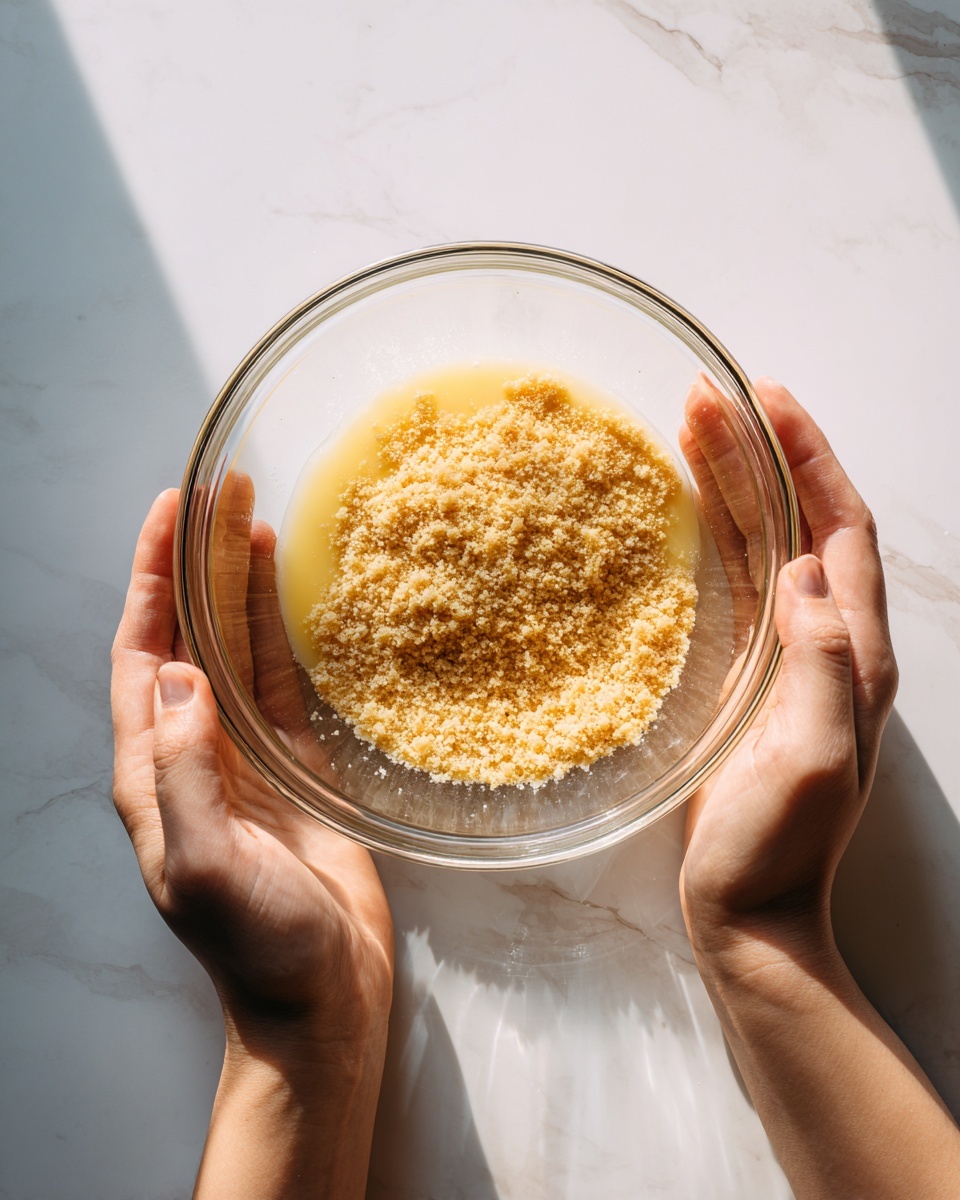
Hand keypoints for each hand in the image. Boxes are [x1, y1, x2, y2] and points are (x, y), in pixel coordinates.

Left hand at [111, 485, 392, 1198]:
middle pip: (187, 634)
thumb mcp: (204, 864)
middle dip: (196, 562)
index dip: (153, 579)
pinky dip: (281, 631)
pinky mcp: (295, 765)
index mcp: (153, 770)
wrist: (320, 996)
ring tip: (253, 516)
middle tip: (219, 487)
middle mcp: (190, 749)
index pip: (141, 652)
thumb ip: (186, 772)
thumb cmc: (256, 944)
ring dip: (239, 585)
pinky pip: (281, 682)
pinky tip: (287, 591)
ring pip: (235, 648)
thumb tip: (181, 675)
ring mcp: (243, 754)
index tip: (171, 510)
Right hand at [679, 376, 897, 946]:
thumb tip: (802, 573)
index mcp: (854, 653)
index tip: (769, 400)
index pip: (841, 530)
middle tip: (712, 394)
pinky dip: (717, 533)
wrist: (754, 910)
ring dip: (736, 482)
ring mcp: (786, 655)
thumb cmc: (779, 847)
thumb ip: (821, 667)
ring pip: (766, 543)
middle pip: (800, 521)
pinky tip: (690, 507)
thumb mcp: (809, 760)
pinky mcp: (747, 673)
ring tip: (692, 426)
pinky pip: (737, 582)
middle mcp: (828, 642)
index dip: (811, 459)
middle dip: (763, 452)